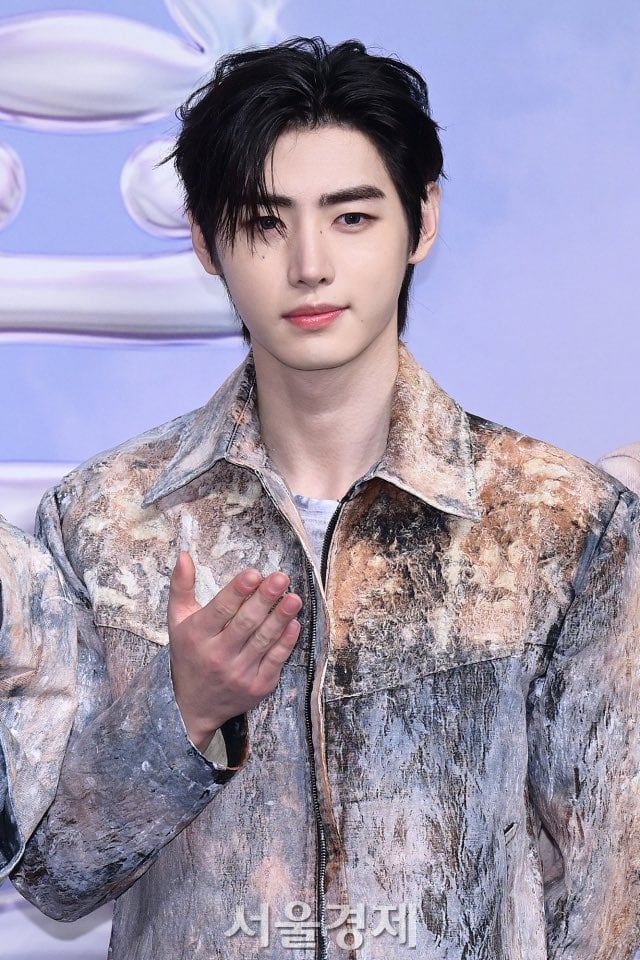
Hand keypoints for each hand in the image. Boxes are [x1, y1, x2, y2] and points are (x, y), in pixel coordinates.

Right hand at [168, 551, 301, 750]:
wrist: (193, 707)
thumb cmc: (188, 655)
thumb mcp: (177, 621)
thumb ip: (181, 587)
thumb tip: (183, 555)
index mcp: (197, 636)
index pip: (220, 610)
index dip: (238, 591)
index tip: (254, 574)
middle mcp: (217, 655)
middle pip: (245, 623)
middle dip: (265, 599)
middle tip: (281, 578)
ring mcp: (239, 673)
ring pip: (263, 640)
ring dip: (281, 618)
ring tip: (294, 598)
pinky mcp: (257, 686)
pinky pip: (275, 660)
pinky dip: (286, 642)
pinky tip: (294, 624)